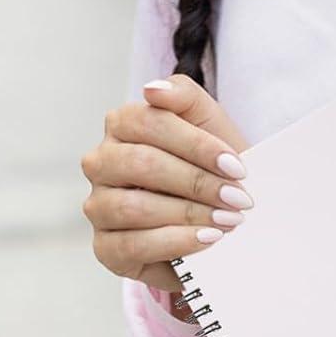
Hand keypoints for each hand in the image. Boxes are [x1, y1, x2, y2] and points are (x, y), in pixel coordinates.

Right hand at [81, 73, 253, 292]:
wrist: (223, 211)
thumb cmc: (212, 162)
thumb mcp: (208, 120)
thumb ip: (184, 95)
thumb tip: (152, 89)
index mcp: (122, 125)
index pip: (150, 123)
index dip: (196, 145)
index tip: (236, 166)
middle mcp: (102, 163)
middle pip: (141, 164)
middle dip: (196, 182)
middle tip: (237, 198)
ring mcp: (98, 206)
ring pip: (132, 207)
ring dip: (189, 214)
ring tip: (227, 221)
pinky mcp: (105, 247)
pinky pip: (130, 245)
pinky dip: (175, 242)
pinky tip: (207, 240)